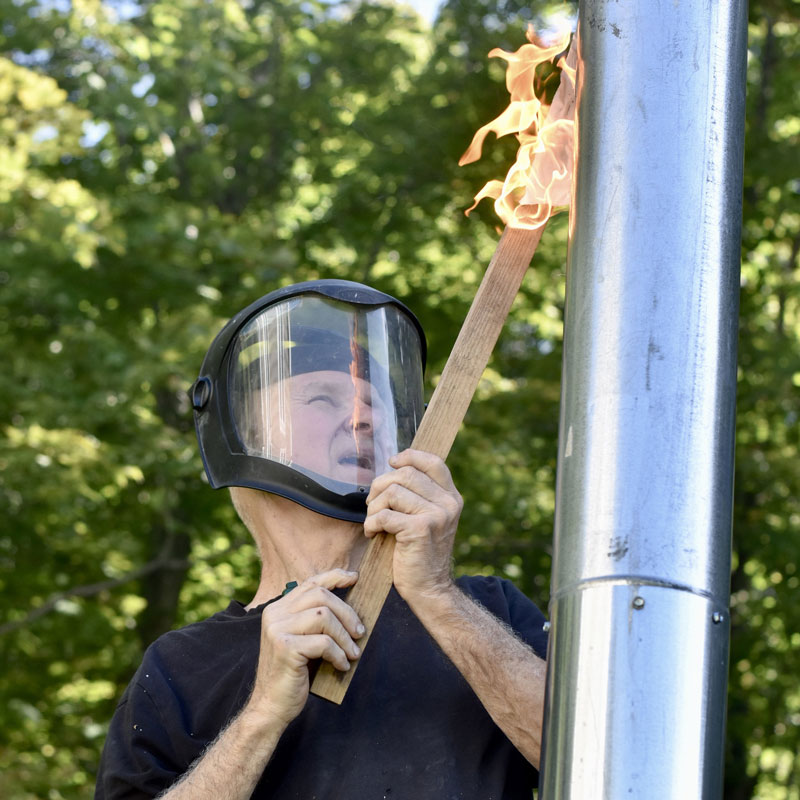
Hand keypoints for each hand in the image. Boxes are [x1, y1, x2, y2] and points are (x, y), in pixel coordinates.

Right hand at [246, 569, 363, 726]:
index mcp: (278, 609)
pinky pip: (323, 642)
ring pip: (324, 616)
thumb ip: (315, 620)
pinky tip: (341, 666)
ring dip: (344, 636)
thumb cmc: (293, 674)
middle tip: (360, 632)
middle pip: (321, 596)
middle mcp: (274, 614)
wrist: (271, 706)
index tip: (355, 578)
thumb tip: (349, 606)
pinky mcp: (285, 648)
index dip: (335, 576)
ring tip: (352, 653)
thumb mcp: (303, 640)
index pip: (310, 583)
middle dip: (346, 613)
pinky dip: (338, 654)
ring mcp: (277, 630)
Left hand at [364, 449, 462, 604]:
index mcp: (451, 497)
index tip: (392, 463)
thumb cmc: (419, 551)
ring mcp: (437, 515)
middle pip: (405, 474)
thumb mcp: (427, 517)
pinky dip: (371, 524)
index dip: (409, 457)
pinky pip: (384, 514)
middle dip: (380, 486)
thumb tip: (395, 465)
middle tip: (374, 505)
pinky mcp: (420, 529)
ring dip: (374, 508)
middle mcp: (448, 503)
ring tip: (375, 523)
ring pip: (392, 492)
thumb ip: (419, 493)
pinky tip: (374, 533)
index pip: (432, 461)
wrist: (429, 588)